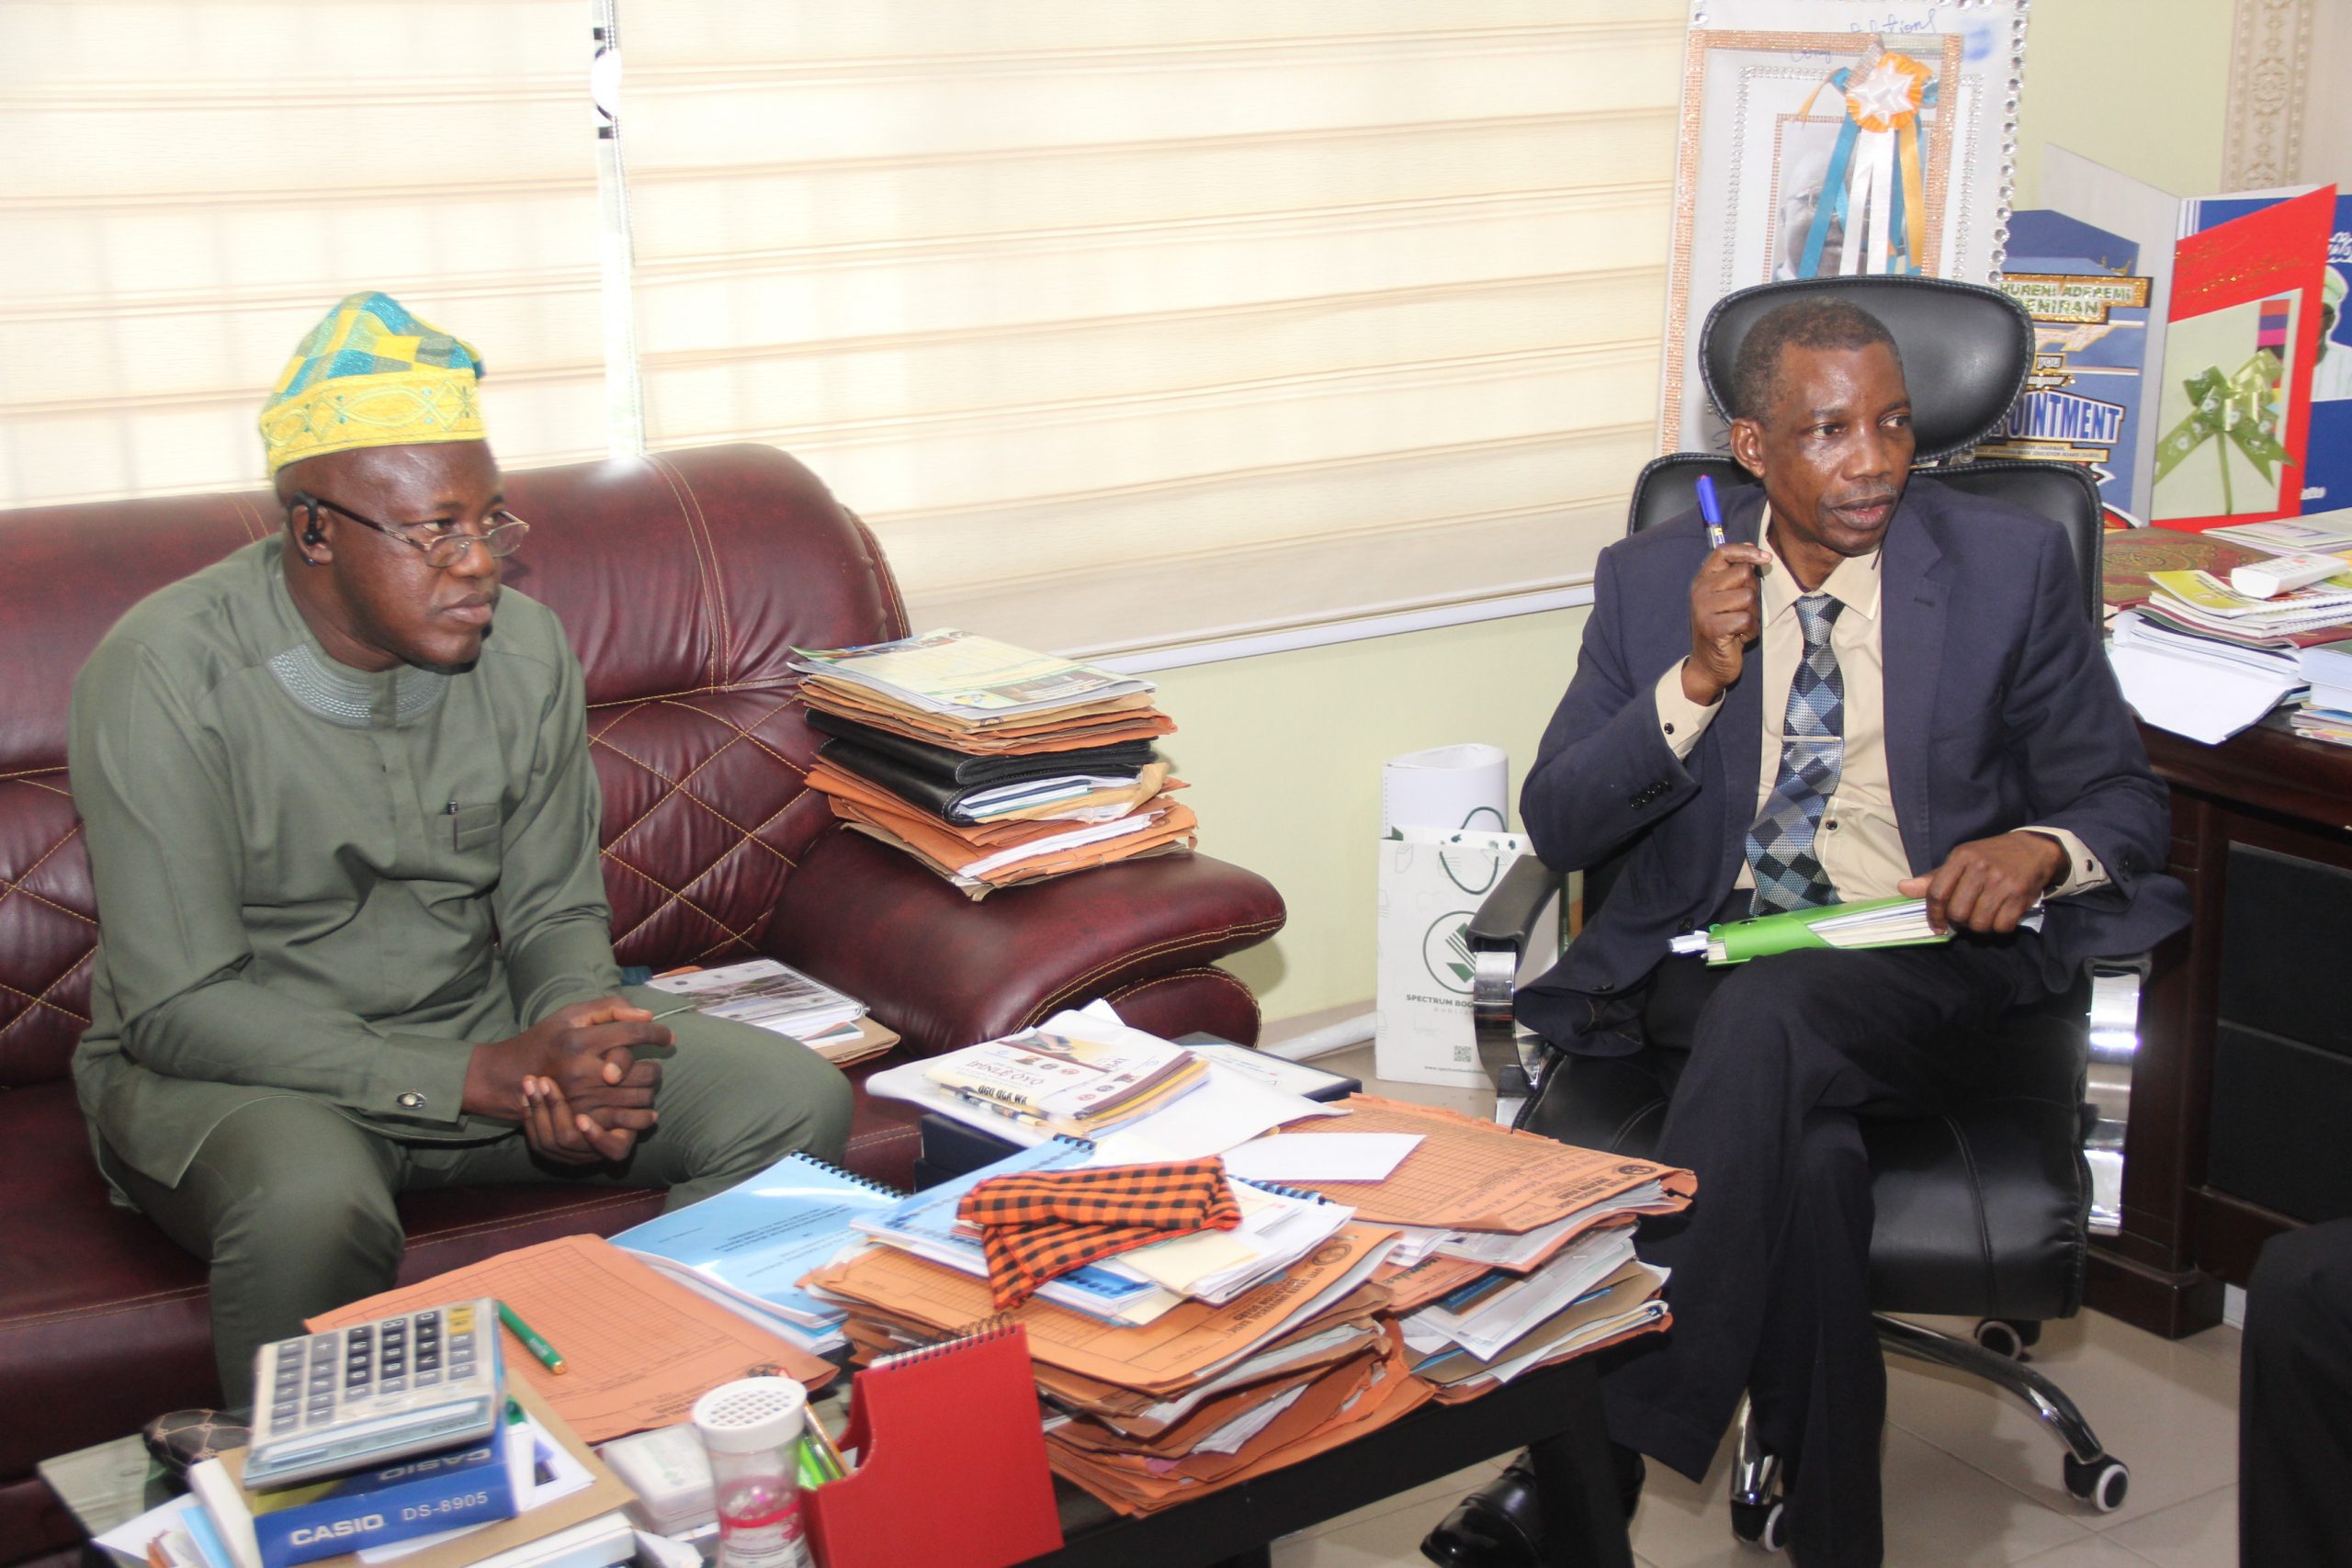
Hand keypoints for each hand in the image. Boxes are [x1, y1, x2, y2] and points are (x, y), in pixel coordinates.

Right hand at [463, 996, 668, 1129]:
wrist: (512, 1077)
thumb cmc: (547, 1040)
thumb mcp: (571, 1014)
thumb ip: (609, 1008)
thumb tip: (648, 1016)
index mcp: (580, 1042)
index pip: (633, 1034)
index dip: (658, 1033)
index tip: (668, 1036)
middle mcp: (582, 1072)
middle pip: (643, 1071)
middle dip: (655, 1066)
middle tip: (653, 1064)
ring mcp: (583, 1100)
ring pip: (640, 1097)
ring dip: (650, 1090)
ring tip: (644, 1083)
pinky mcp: (584, 1121)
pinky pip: (628, 1122)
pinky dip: (642, 1115)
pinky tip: (642, 1106)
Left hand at [519, 1074, 640, 1164]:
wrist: (594, 1086)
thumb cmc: (615, 1075)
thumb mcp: (623, 1064)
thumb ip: (622, 1062)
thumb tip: (610, 1075)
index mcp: (621, 1138)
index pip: (614, 1149)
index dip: (597, 1136)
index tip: (582, 1117)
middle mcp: (595, 1153)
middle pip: (570, 1141)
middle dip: (555, 1108)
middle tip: (544, 1081)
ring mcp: (571, 1155)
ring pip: (549, 1142)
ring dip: (537, 1109)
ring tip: (531, 1082)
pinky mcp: (552, 1152)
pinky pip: (536, 1141)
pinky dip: (529, 1117)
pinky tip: (526, 1095)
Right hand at [1683, 543, 1771, 705]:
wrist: (1708, 665)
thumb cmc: (1723, 628)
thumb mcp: (1727, 597)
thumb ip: (1737, 574)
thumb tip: (1754, 549)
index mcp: (1703, 580)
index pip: (1723, 551)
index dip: (1747, 550)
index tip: (1765, 558)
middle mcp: (1700, 591)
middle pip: (1743, 573)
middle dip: (1752, 591)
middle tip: (1741, 610)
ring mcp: (1703, 609)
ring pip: (1748, 597)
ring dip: (1752, 614)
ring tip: (1739, 624)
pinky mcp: (1713, 628)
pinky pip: (1747, 619)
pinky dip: (1750, 630)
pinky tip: (1739, 637)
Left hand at [1897, 832, 2068, 934]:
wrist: (2034, 848)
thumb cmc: (1991, 856)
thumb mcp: (1961, 859)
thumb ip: (1934, 878)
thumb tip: (1903, 888)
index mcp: (1961, 857)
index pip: (1937, 893)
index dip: (1933, 914)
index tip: (1937, 926)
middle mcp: (1980, 868)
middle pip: (1957, 912)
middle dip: (1959, 922)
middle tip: (1966, 917)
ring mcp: (2002, 882)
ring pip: (1979, 923)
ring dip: (1979, 927)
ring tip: (1983, 916)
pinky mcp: (2020, 894)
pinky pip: (2002, 926)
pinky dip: (1999, 928)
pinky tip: (2001, 916)